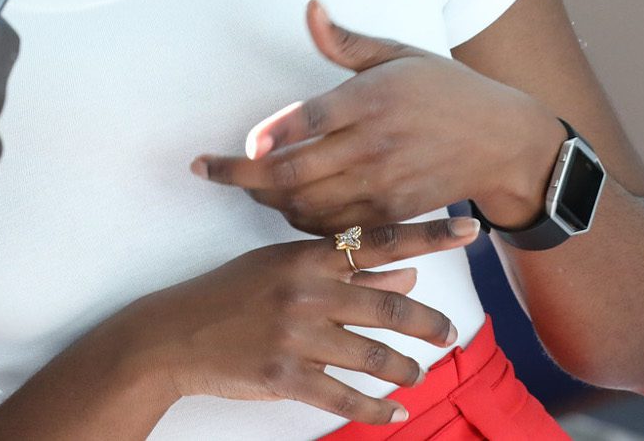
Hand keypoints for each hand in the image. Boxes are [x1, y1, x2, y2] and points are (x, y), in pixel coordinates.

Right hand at [119, 221, 476, 423]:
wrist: (174, 334)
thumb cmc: (229, 294)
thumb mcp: (282, 267)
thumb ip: (345, 269)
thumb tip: (405, 271)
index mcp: (306, 257)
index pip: (379, 241)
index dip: (429, 236)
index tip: (469, 229)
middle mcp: (306, 292)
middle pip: (388, 305)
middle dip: (429, 321)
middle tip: (449, 331)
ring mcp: (296, 335)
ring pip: (373, 355)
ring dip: (406, 368)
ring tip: (419, 373)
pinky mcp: (285, 376)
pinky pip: (343, 396)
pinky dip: (375, 409)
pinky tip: (394, 413)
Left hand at [193, 0, 565, 232]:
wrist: (502, 141)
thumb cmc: (445, 89)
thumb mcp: (397, 53)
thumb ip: (344, 41)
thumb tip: (310, 8)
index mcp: (370, 100)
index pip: (303, 123)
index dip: (264, 139)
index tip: (233, 146)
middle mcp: (372, 145)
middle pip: (293, 174)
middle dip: (242, 178)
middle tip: (210, 172)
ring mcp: (382, 184)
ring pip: (307, 206)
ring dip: (268, 201)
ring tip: (246, 184)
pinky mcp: (392, 212)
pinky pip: (335, 227)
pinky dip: (303, 221)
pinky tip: (286, 205)